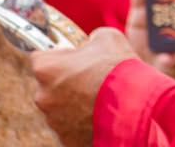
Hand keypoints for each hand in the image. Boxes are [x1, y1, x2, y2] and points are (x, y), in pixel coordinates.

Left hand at [31, 28, 136, 146]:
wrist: (134, 107)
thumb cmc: (118, 69)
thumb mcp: (106, 38)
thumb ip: (91, 39)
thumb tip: (92, 43)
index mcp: (46, 68)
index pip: (40, 57)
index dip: (59, 56)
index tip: (73, 58)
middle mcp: (43, 96)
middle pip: (49, 85)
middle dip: (65, 82)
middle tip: (89, 78)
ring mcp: (54, 121)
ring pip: (60, 107)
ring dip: (74, 102)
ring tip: (99, 98)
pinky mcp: (67, 140)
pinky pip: (71, 126)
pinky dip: (82, 121)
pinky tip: (100, 114)